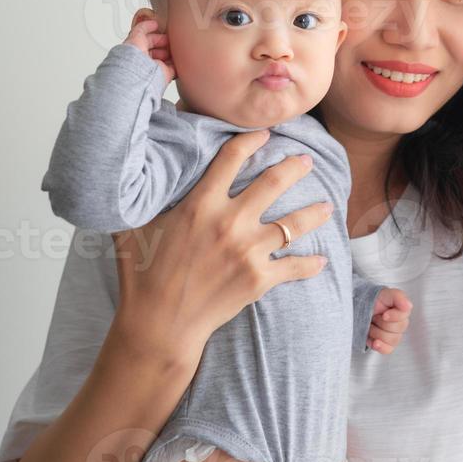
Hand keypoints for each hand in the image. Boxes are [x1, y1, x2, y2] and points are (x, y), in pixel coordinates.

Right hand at [108, 129, 335, 364]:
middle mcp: (229, 222)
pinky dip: (310, 264)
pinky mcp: (258, 279)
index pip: (232, 158)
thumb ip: (145, 196)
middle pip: (274, 183)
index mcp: (200, 204)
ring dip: (314, 213)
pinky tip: (322, 260)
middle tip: (307, 161)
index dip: (251, 141)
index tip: (264, 135)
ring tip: (327, 205)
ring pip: (293, 224)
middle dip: (294, 167)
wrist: (159, 325)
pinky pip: (294, 267)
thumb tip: (136, 166)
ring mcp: (247, 251)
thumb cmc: (142, 275)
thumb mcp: (135, 226)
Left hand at [125, 8, 174, 84]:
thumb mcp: (136, 35)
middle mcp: (144, 60)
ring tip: (176, 45)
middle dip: (164, 43)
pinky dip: (177, 63)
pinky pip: (173, 68)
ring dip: (171, 51)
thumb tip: (152, 22)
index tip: (161, 31)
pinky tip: (180, 56)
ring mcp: (154, 68)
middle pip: (156, 49)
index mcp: (135, 51)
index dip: (154, 35)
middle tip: (170, 38)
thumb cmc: (133, 57)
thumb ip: (143, 27)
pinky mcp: (164, 75)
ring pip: (165, 58)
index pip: (146, 41)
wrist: (140, 73)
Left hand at [365, 287, 411, 354]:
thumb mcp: (385, 293)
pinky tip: (374, 341)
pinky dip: (380, 346)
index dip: (393, 317)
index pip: (404, 318)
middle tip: (374, 317)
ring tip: (371, 326)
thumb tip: (408, 306)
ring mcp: (393, 335)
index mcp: (402, 312)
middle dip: (382, 323)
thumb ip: (398, 297)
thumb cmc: (374, 300)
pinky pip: (388, 350)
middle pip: (397, 330)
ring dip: (378, 333)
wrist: (360, 307)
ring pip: (392, 340)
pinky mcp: (386, 344)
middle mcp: (400, 324)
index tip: (384, 314)